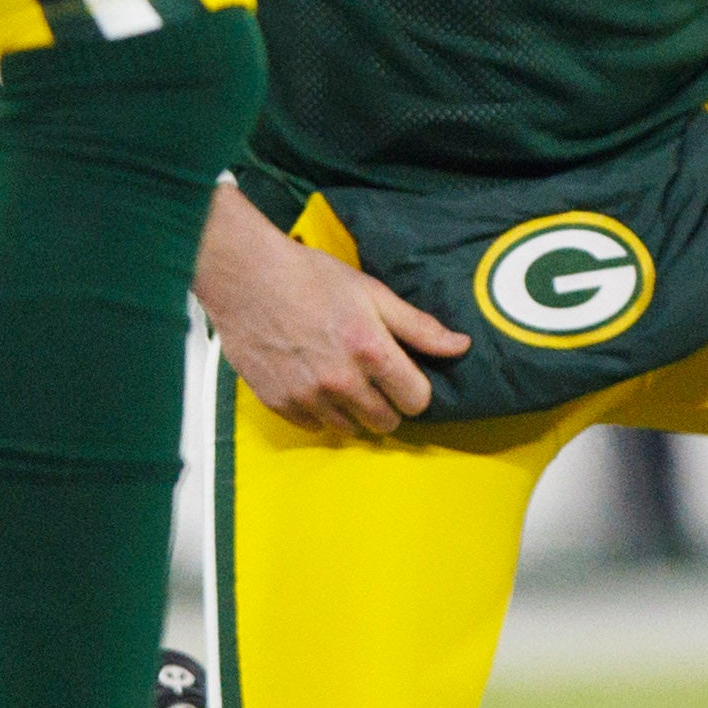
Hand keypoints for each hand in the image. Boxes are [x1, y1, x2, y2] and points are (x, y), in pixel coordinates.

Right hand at [197, 186, 467, 437]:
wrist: (247, 279)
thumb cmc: (312, 278)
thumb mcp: (374, 293)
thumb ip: (419, 327)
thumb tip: (460, 347)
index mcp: (371, 351)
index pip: (416, 401)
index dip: (417, 391)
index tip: (408, 378)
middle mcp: (340, 382)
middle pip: (384, 422)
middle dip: (388, 405)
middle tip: (377, 380)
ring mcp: (307, 396)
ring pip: (349, 429)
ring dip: (354, 411)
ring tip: (345, 380)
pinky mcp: (278, 403)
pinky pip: (313, 427)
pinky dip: (320, 412)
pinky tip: (316, 384)